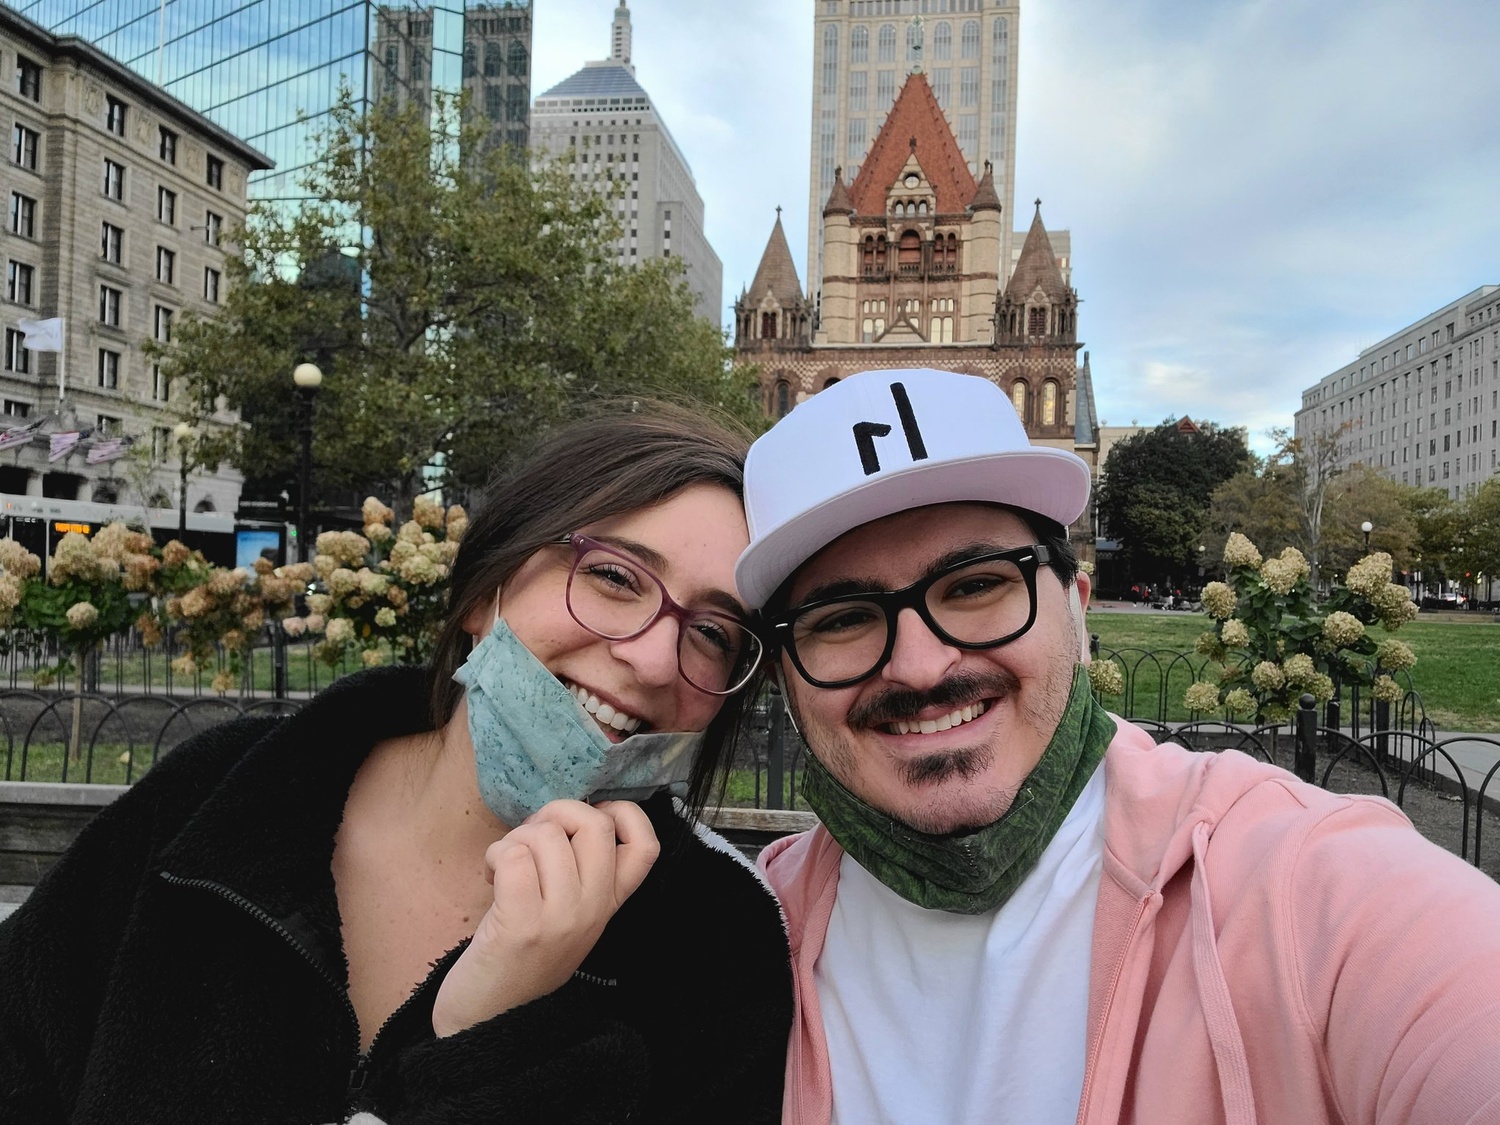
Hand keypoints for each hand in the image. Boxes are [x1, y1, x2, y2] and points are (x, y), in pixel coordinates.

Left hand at [432, 799, 659, 1036]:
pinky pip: (514, 856)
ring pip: (547, 835)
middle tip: (533, 839)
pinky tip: (491, 875)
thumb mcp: (570, 914)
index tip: (587, 822)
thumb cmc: (523, 954)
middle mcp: (594, 909)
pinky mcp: (521, 924)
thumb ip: (581, 870)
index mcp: (610, 904)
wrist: (489, 1016)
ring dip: (517, 837)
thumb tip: (567, 813)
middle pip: (595, 824)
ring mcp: (561, 917)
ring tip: (506, 864)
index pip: (646, 846)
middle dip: (556, 813)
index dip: (623, 814)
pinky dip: (496, 854)